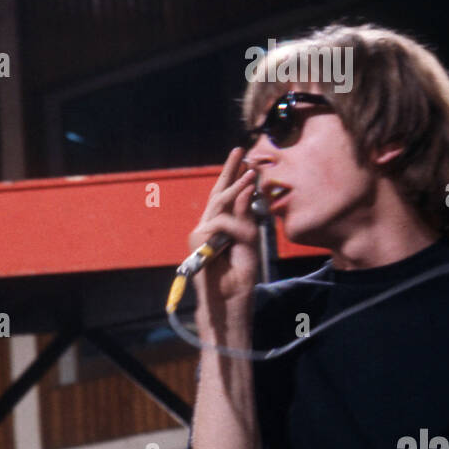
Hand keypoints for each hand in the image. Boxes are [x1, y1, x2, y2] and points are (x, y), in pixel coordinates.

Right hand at [189, 147, 260, 327]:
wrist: (230, 299)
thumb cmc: (241, 275)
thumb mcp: (249, 240)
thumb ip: (246, 216)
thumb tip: (248, 188)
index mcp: (224, 227)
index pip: (228, 199)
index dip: (236, 179)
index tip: (247, 161)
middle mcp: (210, 228)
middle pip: (218, 194)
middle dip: (229, 171)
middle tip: (240, 150)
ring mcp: (202, 234)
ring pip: (219, 204)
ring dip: (235, 186)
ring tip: (250, 172)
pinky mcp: (198, 241)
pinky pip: (218, 222)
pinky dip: (233, 218)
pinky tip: (245, 201)